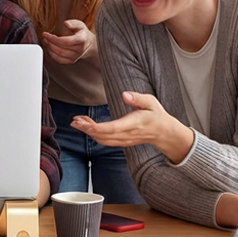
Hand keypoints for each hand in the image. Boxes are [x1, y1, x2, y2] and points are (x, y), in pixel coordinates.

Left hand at [41, 20, 95, 64]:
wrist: (88, 43)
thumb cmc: (82, 33)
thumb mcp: (80, 25)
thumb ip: (73, 23)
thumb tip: (66, 23)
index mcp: (82, 40)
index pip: (66, 41)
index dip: (54, 38)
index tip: (46, 34)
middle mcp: (79, 50)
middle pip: (61, 49)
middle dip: (50, 43)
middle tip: (44, 37)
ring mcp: (76, 56)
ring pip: (60, 55)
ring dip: (50, 48)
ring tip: (45, 41)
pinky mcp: (72, 61)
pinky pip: (60, 60)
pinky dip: (52, 55)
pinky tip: (49, 49)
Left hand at [71, 91, 193, 160]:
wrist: (163, 132)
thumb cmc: (156, 115)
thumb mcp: (151, 102)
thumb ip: (138, 98)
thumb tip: (125, 95)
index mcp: (134, 124)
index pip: (113, 128)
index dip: (97, 128)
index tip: (84, 123)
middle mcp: (127, 135)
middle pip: (103, 135)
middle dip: (87, 129)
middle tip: (74, 121)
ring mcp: (124, 140)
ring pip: (102, 140)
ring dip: (88, 132)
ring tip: (77, 122)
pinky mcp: (121, 141)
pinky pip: (105, 141)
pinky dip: (94, 135)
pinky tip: (86, 127)